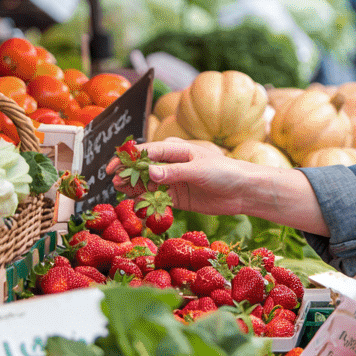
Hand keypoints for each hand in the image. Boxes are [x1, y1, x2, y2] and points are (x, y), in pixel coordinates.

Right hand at [104, 139, 328, 235]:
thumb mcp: (198, 170)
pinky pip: (158, 198)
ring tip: (121, 193)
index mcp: (177, 150)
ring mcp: (175, 180)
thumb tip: (148, 172)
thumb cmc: (224, 172)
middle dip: (128, 174)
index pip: (147, 152)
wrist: (243, 191)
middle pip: (144, 168)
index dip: (128, 159)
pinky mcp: (179, 197)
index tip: (112, 167)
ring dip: (135, 187)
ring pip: (148, 183)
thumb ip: (173, 172)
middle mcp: (173, 164)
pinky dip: (147, 201)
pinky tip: (136, 205)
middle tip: (115, 183)